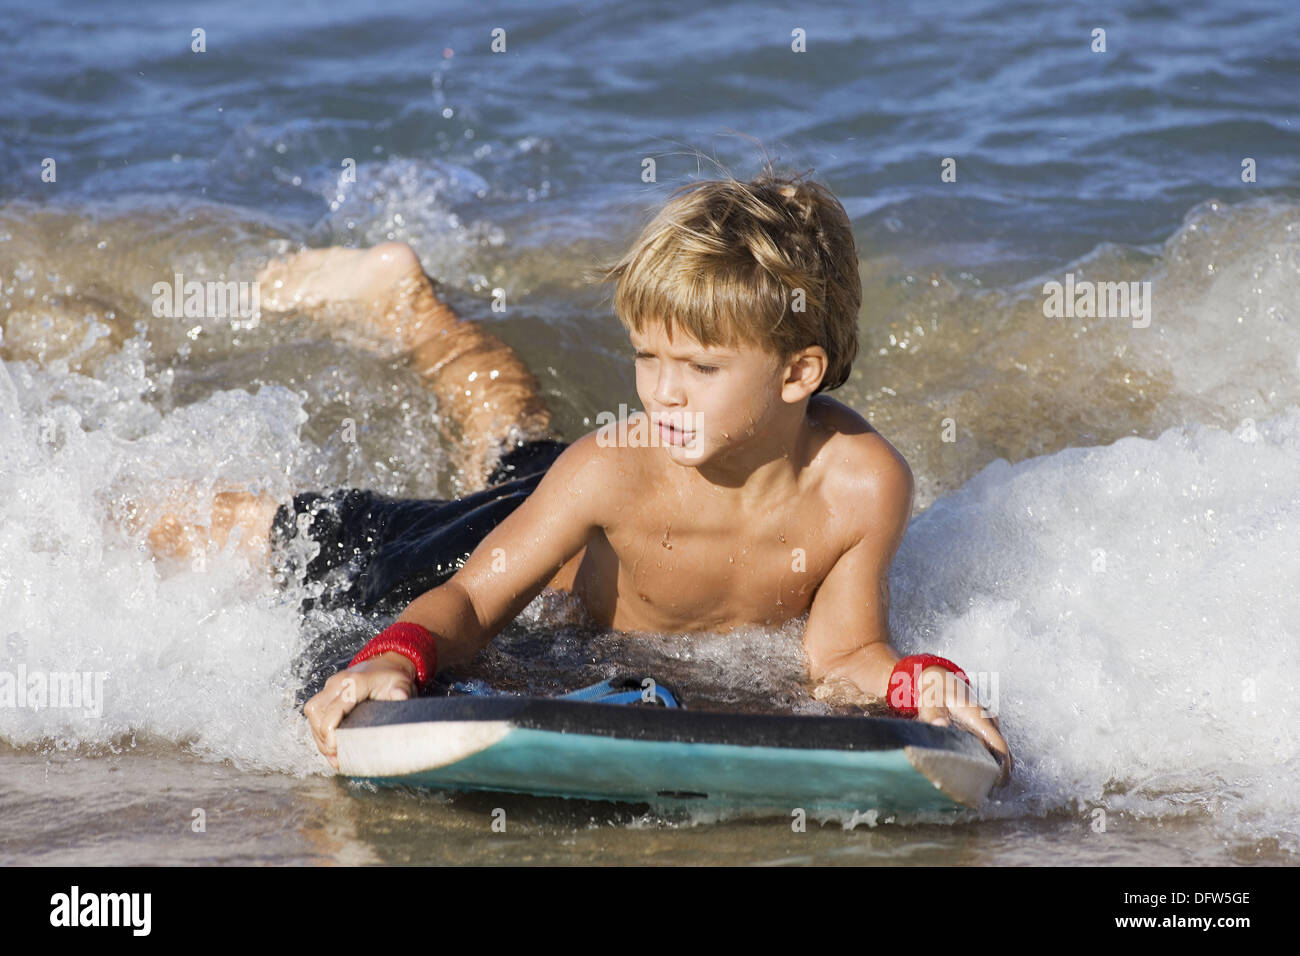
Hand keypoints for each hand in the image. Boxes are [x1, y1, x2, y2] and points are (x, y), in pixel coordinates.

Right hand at [303, 652, 415, 769]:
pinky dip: (319, 729)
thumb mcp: (402, 684)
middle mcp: (338, 682)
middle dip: (322, 736)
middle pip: (317, 710)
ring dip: (318, 734)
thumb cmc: (393, 678)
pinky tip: (330, 745)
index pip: (334, 708)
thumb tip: (400, 698)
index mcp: (355, 682)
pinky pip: (315, 711)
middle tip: (334, 755)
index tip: (334, 749)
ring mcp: (331, 686)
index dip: (330, 731)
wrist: (387, 663)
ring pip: (313, 711)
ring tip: (331, 754)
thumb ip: (401, 691)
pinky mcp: (328, 692)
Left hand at [915, 665, 1013, 785]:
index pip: (999, 745)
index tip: (996, 784)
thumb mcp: (930, 702)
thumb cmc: (935, 692)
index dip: (1002, 767)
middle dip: (1000, 772)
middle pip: (1004, 752)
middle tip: (987, 791)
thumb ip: (933, 715)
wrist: (939, 678)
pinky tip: (977, 771)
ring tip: (982, 786)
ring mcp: (989, 723)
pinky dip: (990, 759)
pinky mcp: (985, 727)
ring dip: (995, 766)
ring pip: (999, 750)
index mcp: (979, 716)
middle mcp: (989, 720)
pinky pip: (992, 746)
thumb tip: (941, 726)